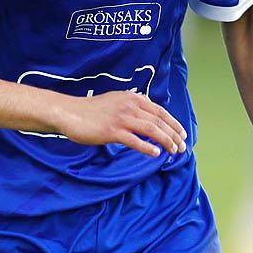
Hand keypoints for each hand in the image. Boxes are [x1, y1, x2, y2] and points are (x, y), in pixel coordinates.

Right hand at [53, 91, 187, 156]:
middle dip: (174, 135)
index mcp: (133, 98)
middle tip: (182, 147)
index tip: (182, 134)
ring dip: (166, 141)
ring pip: (151, 130)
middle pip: (159, 121)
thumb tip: (148, 110)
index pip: (160, 111)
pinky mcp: (112, 131)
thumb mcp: (115, 100)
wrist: (69, 112)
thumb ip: (132, 104)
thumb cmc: (91, 110)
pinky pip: (135, 140)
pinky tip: (156, 154)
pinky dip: (147, 147)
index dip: (174, 123)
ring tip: (173, 151)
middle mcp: (130, 106)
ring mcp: (121, 118)